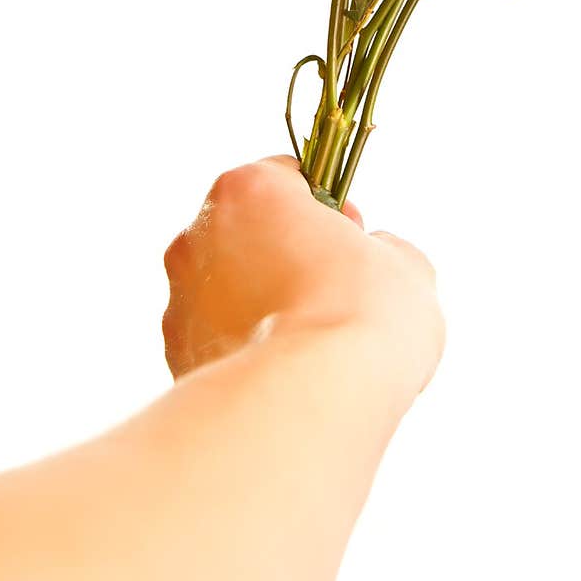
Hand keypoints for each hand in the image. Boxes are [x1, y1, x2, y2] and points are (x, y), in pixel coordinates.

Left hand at [162, 156, 443, 400]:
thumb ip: (384, 250)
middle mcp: (197, 237)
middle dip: (288, 257)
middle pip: (249, 233)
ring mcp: (179, 300)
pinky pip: (218, 342)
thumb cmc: (358, 320)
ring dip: (264, 307)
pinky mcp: (175, 357)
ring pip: (228, 291)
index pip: (285, 178)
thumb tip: (375, 263)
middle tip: (334, 295)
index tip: (351, 241)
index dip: (326, 208)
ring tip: (311, 347)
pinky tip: (284, 377)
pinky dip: (247, 353)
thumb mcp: (405, 267)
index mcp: (246, 190)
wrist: (308, 403)